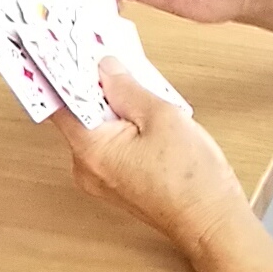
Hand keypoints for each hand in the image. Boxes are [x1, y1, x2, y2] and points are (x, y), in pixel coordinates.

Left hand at [60, 59, 258, 261]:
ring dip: (109, 104)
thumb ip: (127, 88)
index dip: (61, 74)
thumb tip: (103, 67)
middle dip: (91, 84)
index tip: (65, 47)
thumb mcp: (161, 117)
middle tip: (103, 51)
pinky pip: (110, 145)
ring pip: (96, 129)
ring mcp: (101, 180)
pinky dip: (119, 124)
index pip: (59, 104)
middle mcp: (86, 168)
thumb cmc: (191, 176)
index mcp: (90, 150)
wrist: (213, 225)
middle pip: (78, 115)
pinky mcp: (118, 184)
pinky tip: (139, 106)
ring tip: (127, 74)